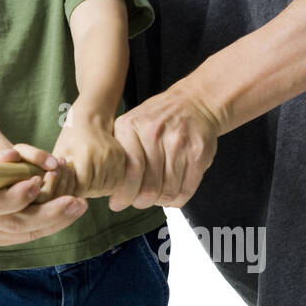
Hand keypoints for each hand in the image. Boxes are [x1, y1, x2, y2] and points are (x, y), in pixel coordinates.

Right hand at [0, 143, 87, 246]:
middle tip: (74, 200)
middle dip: (48, 213)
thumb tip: (11, 154)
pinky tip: (69, 212)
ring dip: (56, 221)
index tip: (36, 181)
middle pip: (15, 225)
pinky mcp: (0, 241)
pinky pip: (29, 236)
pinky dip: (51, 224)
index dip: (14, 196)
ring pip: (26, 234)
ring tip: (79, 205)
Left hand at [51, 118, 126, 195]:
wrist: (90, 119)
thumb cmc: (71, 137)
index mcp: (85, 154)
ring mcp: (114, 157)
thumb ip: (59, 174)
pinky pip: (119, 180)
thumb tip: (56, 194)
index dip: (75, 190)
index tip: (70, 187)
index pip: (82, 186)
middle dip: (87, 191)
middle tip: (80, 187)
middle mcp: (102, 155)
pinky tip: (100, 180)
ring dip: (99, 190)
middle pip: (97, 188)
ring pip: (109, 187)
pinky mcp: (122, 157)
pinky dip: (110, 185)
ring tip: (89, 184)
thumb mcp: (60, 153)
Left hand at [111, 85, 219, 210]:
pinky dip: (176, 199)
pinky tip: (170, 194)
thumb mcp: (129, 124)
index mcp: (130, 126)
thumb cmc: (157, 118)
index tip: (118, 203)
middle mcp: (155, 133)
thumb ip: (119, 152)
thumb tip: (107, 185)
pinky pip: (186, 190)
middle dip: (141, 201)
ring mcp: (179, 143)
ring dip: (159, 201)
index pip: (128, 172)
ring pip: (167, 191)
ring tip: (155, 197)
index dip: (123, 194)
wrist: (194, 103)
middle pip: (148, 186)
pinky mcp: (198, 153)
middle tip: (138, 202)